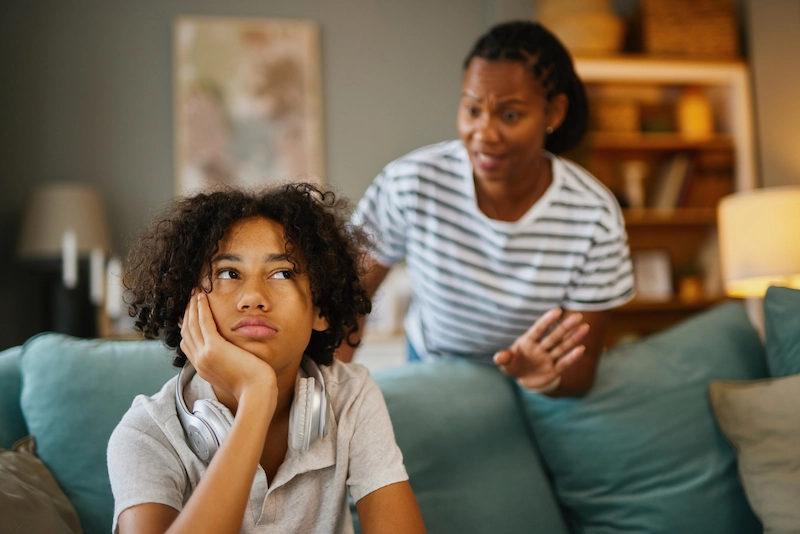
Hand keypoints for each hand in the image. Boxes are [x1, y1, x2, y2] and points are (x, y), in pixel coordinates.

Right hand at [180, 290, 276, 404]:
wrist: (257, 393)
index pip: (188, 344)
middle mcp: (199, 362)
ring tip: (195, 292)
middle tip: (190, 297)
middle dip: (187, 312)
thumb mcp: (235, 374)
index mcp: (203, 368)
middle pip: (186, 332)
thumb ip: (229, 364)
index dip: (186, 326)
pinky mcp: (214, 348)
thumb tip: (234, 356)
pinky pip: (203, 323)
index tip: (189, 313)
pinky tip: (202, 297)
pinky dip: (201, 308)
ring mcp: (204, 355)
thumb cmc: (254, 386)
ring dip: (192, 306)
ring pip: (192, 325)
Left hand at [493, 308, 589, 392]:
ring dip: (573, 338)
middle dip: (565, 327)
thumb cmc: (515, 366)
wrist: (525, 380)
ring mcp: (548, 358)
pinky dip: (572, 357)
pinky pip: (564, 363)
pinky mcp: (554, 370)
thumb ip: (504, 359)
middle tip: (577, 316)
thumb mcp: (507, 364)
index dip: (547, 321)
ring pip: (562, 347)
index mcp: (528, 342)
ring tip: (585, 328)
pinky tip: (581, 349)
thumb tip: (498, 358)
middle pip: (554, 336)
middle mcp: (540, 348)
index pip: (538, 329)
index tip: (557, 311)